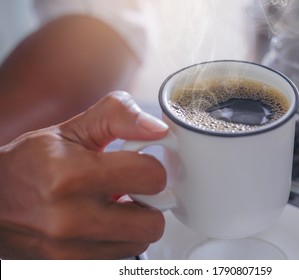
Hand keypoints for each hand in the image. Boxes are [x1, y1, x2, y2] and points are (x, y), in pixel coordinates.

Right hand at [0, 91, 168, 258]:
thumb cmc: (30, 164)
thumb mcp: (72, 130)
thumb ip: (119, 118)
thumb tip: (158, 128)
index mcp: (73, 175)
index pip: (151, 177)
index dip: (151, 168)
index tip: (141, 166)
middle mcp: (71, 219)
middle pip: (153, 222)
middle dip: (149, 204)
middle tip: (133, 191)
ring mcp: (70, 251)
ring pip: (139, 243)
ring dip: (133, 225)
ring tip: (112, 207)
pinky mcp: (70, 267)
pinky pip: (119, 258)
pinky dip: (117, 242)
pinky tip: (100, 225)